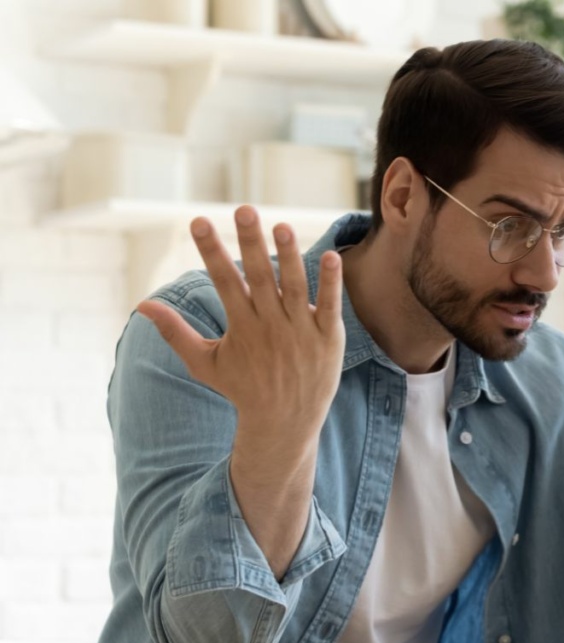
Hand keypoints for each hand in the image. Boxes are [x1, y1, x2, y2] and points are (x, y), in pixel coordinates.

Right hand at [138, 206, 344, 468]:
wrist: (284, 424)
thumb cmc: (242, 389)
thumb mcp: (204, 363)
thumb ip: (175, 332)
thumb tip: (142, 305)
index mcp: (241, 327)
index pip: (223, 281)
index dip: (211, 251)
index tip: (198, 221)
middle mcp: (270, 325)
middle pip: (259, 277)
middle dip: (250, 244)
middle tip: (243, 209)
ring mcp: (300, 331)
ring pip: (294, 287)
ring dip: (289, 256)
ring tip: (282, 226)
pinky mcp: (327, 338)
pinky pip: (330, 306)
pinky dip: (331, 283)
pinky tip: (332, 255)